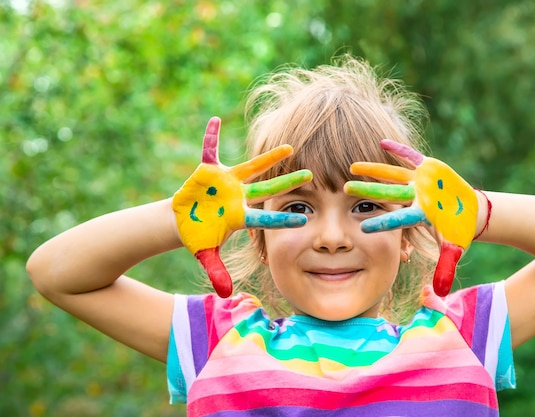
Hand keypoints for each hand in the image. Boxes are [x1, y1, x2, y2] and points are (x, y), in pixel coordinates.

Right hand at [173, 117, 311, 296]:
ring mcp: (226, 182)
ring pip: (251, 167)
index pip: (265, 216)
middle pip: (268, 188)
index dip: (283, 216)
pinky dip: (209, 136)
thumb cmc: (198, 236)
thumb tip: (225, 295)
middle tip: (312, 175)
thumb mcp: (205, 254)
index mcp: (240, 216)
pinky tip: (215, 120)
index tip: (305, 217)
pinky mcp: (208, 170)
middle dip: (288, 182)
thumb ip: (216, 271)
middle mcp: (239, 196)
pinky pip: (208, 149)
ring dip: (269, 158)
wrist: (183, 221)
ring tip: (290, 146)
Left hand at [344, 139, 477, 295]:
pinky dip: (400, 149)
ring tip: (352, 166)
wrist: (468, 212)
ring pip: (392, 175)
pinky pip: (411, 157)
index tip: (361, 226)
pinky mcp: (427, 168)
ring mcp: (418, 183)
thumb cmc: (458, 231)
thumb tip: (439, 292)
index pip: (396, 220)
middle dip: (366, 192)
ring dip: (374, 169)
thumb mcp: (453, 248)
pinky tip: (383, 142)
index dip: (380, 222)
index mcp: (418, 216)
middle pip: (386, 195)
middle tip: (344, 189)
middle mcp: (413, 198)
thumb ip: (445, 267)